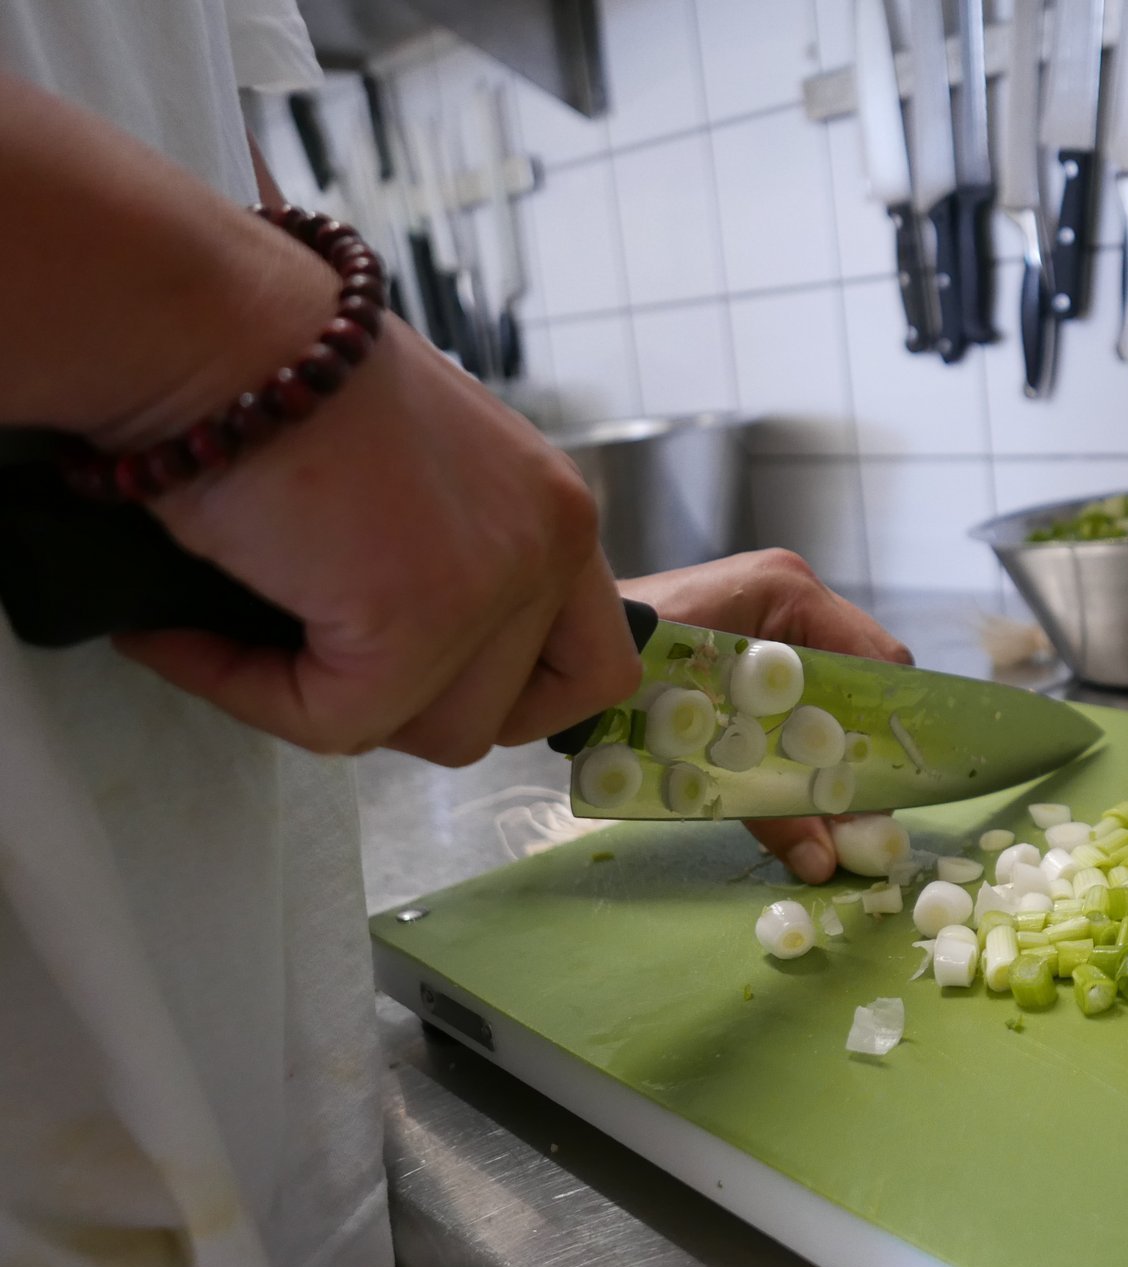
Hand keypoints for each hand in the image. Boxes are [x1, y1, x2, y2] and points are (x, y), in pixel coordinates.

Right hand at [119, 319, 641, 765]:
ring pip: (432, 732)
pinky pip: (335, 719)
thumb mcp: (412, 476)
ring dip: (327, 704)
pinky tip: (180, 638)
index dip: (508, 697)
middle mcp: (554, 544)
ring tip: (237, 637)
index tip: (425, 687)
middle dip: (402, 705)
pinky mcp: (419, 616)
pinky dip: (247, 693)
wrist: (208, 318)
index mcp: (559, 511)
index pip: (593, 666)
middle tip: (307, 655)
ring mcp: (496, 581)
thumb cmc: (278, 376)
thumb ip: (449, 560)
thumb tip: (408, 664)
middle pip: (505, 712)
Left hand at [620, 550, 912, 882]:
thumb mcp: (703, 744)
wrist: (552, 653)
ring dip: (827, 746)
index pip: (880, 662)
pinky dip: (795, 737)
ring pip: (831, 690)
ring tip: (826, 804)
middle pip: (862, 680)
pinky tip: (789, 777)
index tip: (887, 790)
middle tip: (858, 810)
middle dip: (859, 747)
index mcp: (787, 593)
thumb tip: (825, 862)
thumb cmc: (627, 678)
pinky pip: (796, 692)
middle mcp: (787, 595)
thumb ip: (765, 802)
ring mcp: (768, 615)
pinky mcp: (746, 642)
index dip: (890, 728)